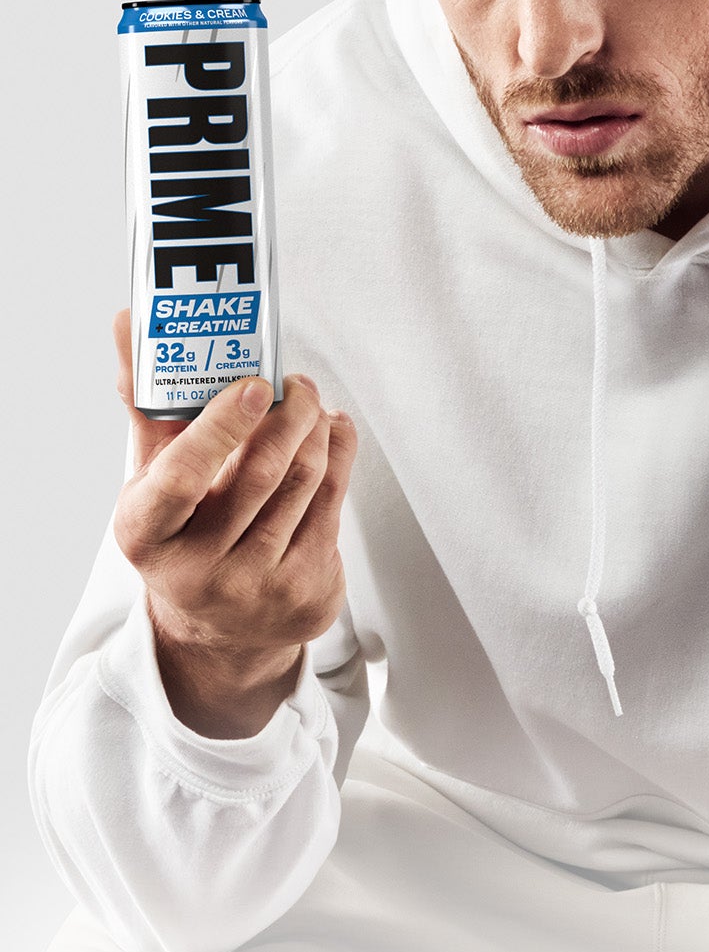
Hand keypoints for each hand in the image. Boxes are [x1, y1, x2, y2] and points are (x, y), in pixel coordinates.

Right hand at [111, 308, 356, 718]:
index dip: (220, 427)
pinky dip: (338, 458)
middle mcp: (197, 569)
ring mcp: (255, 588)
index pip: (181, 476)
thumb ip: (146, 402)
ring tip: (310, 406)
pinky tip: (331, 436)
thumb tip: (127, 322)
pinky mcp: (305, 594)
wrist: (217, 628)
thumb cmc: (182, 533)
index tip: (253, 385)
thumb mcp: (152, 477)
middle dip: (289, 414)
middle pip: (261, 473)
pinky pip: (332, 505)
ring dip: (317, 430)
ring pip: (304, 483)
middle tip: (295, 384)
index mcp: (146, 534)